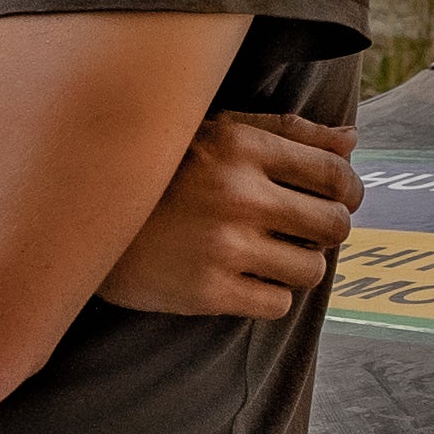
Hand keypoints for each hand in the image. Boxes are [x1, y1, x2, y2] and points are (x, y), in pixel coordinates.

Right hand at [98, 108, 362, 318]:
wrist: (82, 219)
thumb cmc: (161, 170)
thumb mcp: (216, 130)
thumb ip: (286, 132)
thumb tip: (351, 141)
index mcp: (242, 145)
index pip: (335, 173)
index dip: (348, 190)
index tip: (340, 198)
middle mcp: (238, 194)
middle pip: (334, 225)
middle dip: (328, 230)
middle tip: (307, 230)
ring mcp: (224, 247)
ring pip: (312, 269)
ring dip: (301, 264)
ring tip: (272, 254)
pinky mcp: (208, 292)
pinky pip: (278, 303)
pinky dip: (271, 295)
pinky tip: (247, 279)